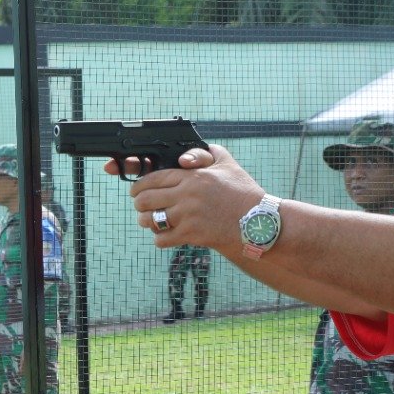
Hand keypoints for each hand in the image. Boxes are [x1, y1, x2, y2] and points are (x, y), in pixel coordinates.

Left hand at [111, 144, 262, 253]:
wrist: (257, 222)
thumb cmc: (243, 193)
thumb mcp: (228, 164)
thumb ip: (205, 153)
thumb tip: (185, 157)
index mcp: (192, 176)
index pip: (154, 179)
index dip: (139, 186)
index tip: (136, 191)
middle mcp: (187, 195)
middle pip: (146, 200)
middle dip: (138, 204)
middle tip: (140, 206)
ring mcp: (188, 216)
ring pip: (151, 220)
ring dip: (146, 221)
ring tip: (149, 221)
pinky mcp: (191, 235)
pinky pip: (162, 239)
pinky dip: (159, 238)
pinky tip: (165, 235)